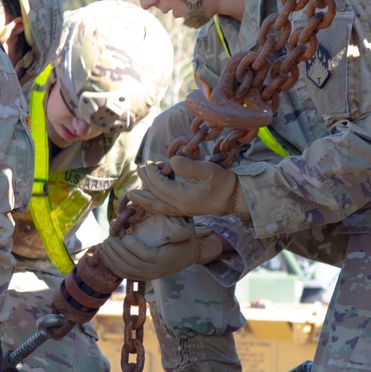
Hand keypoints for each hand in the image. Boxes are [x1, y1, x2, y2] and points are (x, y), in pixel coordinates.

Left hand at [98, 214, 224, 280]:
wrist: (188, 255)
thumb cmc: (180, 239)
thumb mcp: (175, 232)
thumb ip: (162, 225)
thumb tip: (139, 213)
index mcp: (162, 259)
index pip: (144, 254)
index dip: (131, 245)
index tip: (124, 235)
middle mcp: (153, 270)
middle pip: (129, 261)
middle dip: (115, 249)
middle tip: (109, 237)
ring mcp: (147, 275)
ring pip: (123, 268)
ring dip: (111, 256)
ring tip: (105, 243)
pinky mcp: (142, 277)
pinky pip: (123, 273)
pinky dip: (111, 265)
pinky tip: (104, 255)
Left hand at [128, 156, 248, 218]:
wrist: (237, 199)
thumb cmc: (225, 183)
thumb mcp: (209, 170)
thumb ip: (189, 166)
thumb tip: (171, 161)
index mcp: (183, 198)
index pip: (160, 186)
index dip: (152, 174)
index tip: (147, 163)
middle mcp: (180, 207)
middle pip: (155, 197)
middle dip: (145, 184)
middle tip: (137, 170)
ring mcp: (183, 210)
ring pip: (158, 207)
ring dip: (145, 199)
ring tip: (133, 194)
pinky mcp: (187, 209)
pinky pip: (165, 209)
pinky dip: (155, 204)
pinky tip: (151, 199)